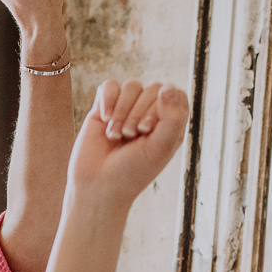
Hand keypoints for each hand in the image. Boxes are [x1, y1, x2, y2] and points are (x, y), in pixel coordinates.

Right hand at [65, 80, 189, 206]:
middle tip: (130, 136)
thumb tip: (168, 88)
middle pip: (152, 89)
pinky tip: (104, 120)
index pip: (175, 95)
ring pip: (131, 86)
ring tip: (115, 135)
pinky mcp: (104, 108)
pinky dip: (107, 100)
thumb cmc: (132, 173)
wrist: (97, 186)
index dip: (162, 106)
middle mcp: (150, 113)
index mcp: (169, 123)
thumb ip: (173, 118)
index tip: (148, 130)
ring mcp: (127, 109)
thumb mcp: (160, 148)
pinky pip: (109, 86)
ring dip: (122, 111)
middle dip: (138, 112)